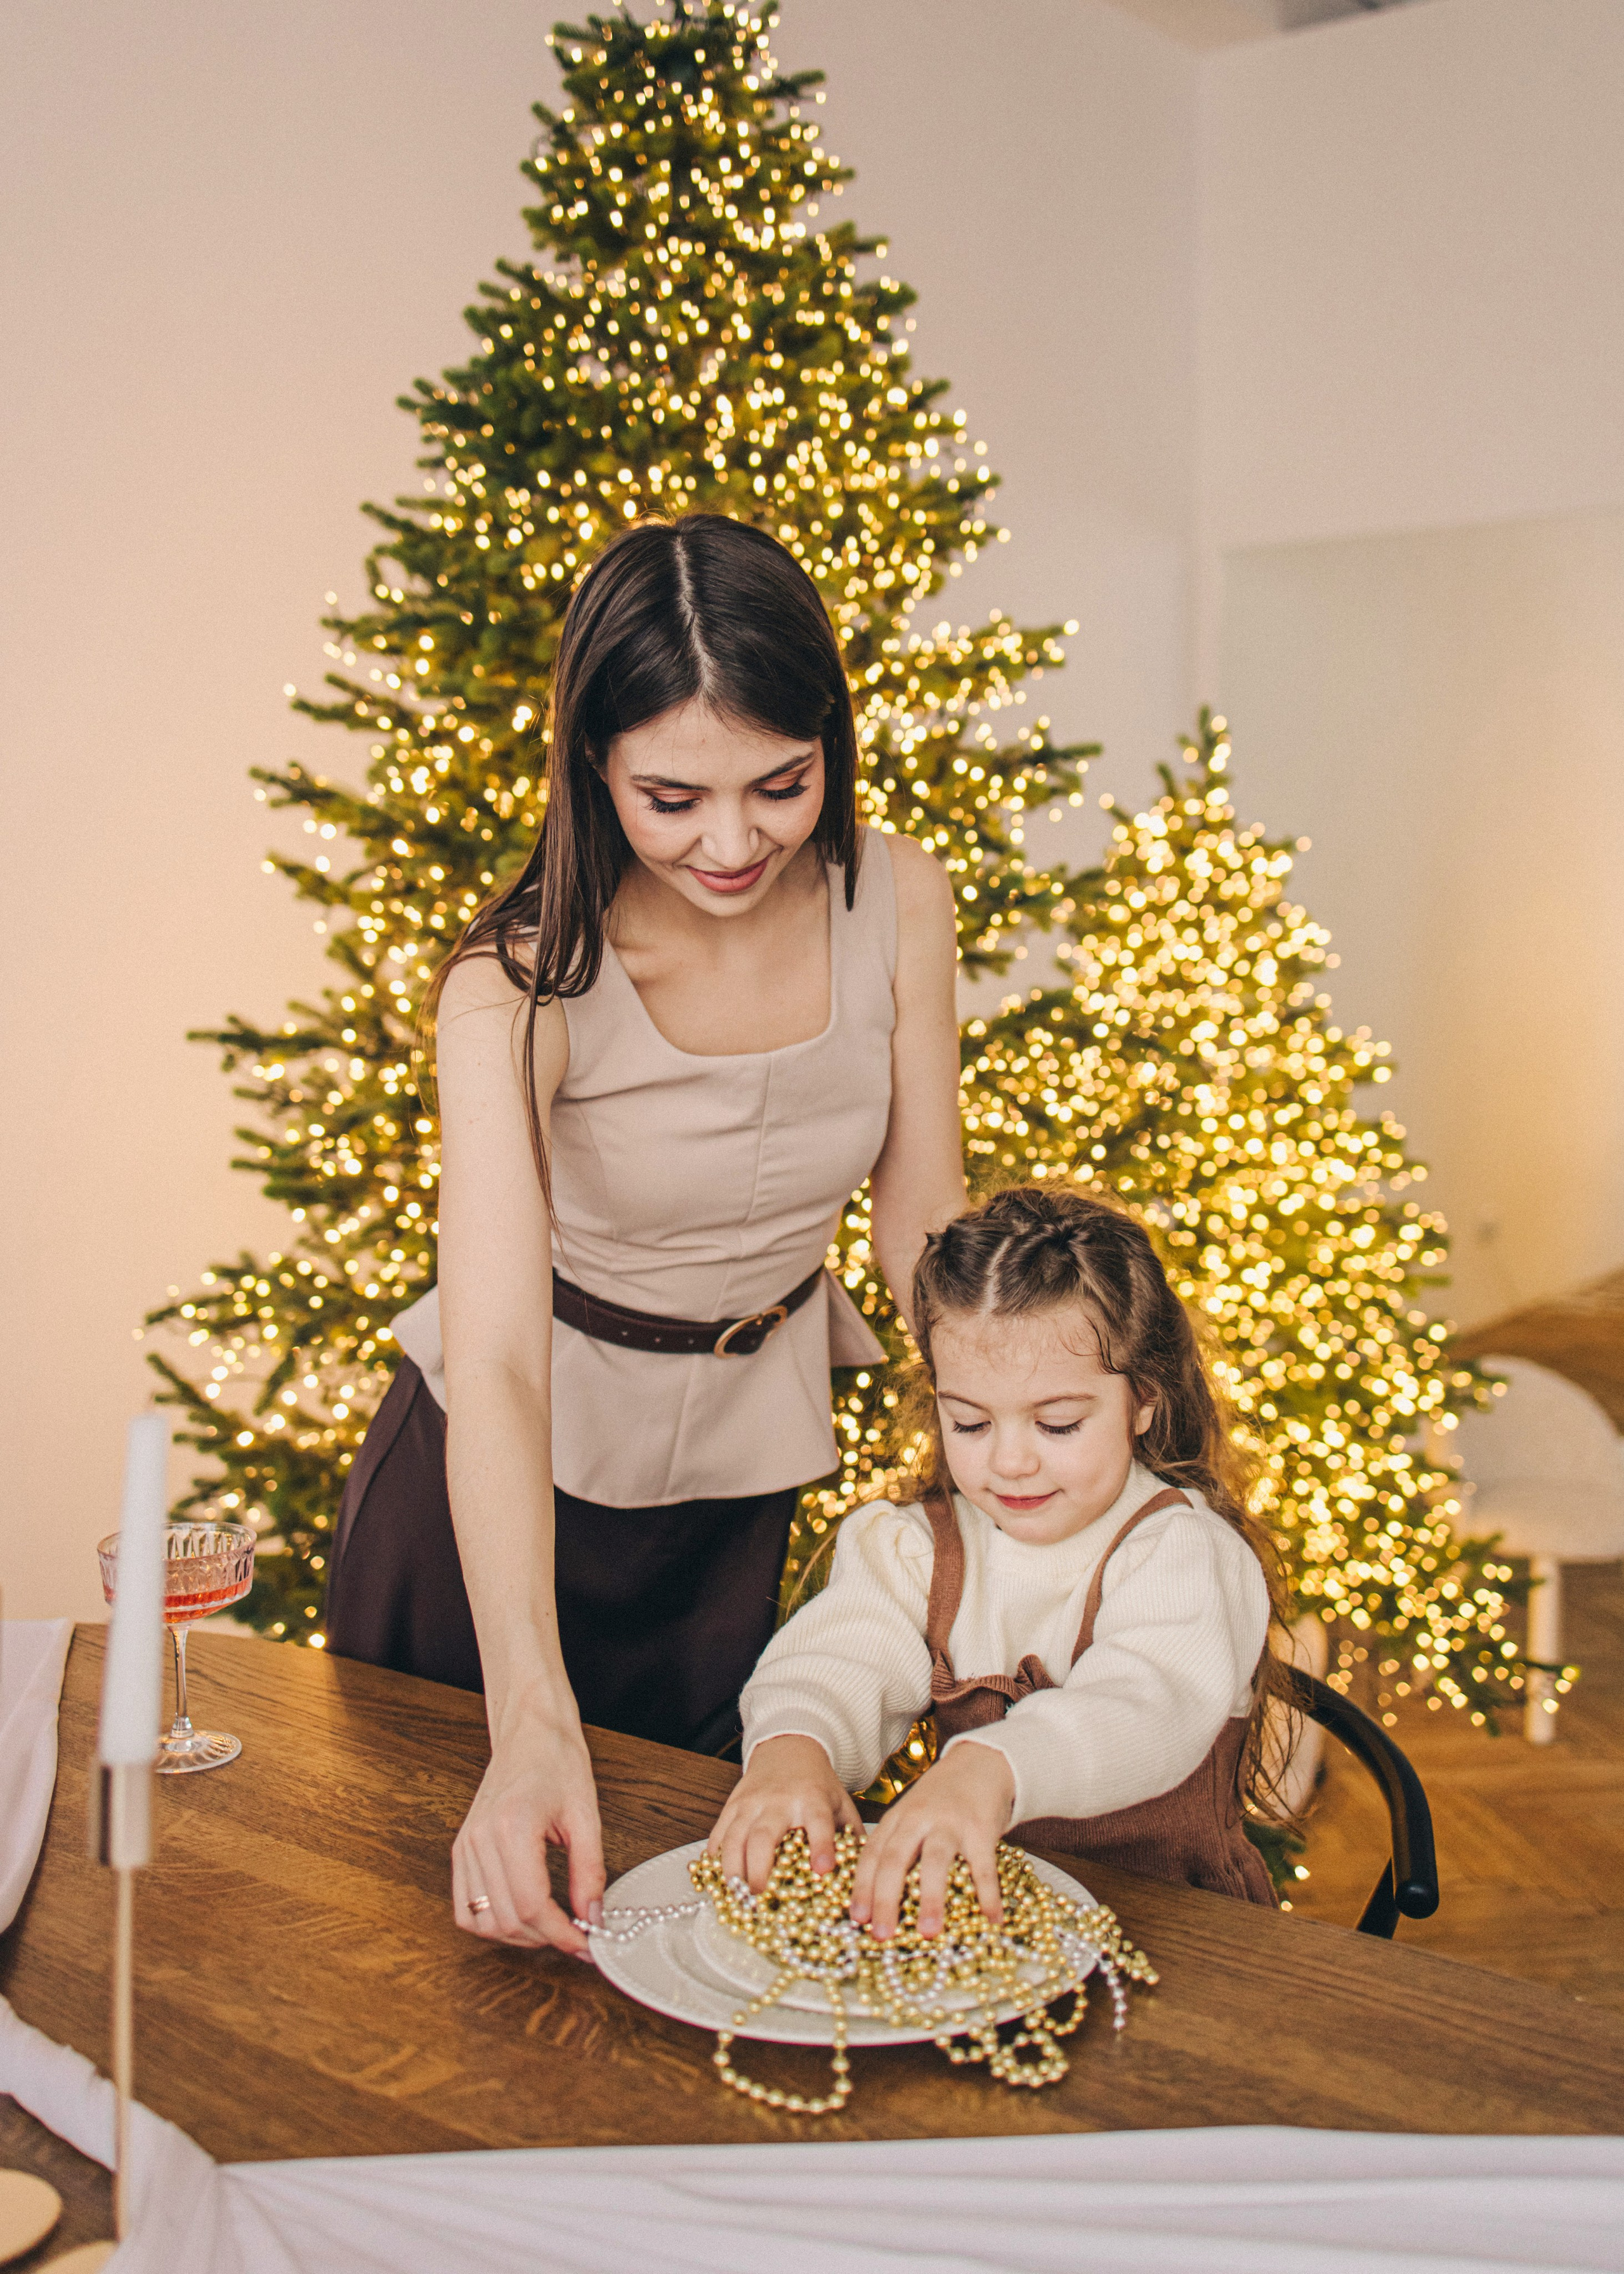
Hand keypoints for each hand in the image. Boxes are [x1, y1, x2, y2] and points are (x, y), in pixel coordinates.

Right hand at [451, 1710, 605, 1955]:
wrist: (529, 1730)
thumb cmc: (557, 1761)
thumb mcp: (586, 1815)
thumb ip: (589, 1871)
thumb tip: (593, 1917)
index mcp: (512, 1827)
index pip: (531, 1906)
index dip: (562, 1935)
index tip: (587, 1944)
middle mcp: (480, 1839)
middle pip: (507, 1920)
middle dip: (546, 1939)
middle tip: (578, 1935)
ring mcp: (465, 1846)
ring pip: (483, 1922)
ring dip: (519, 1936)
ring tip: (551, 1925)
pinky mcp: (461, 1849)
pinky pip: (464, 1908)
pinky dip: (491, 1924)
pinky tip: (520, 1915)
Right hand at [709, 1734, 861, 1890]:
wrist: (788, 1748)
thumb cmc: (818, 1785)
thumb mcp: (841, 1802)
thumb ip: (853, 1835)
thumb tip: (868, 1877)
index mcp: (812, 1799)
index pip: (818, 1822)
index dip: (822, 1845)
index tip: (823, 1870)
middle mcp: (779, 1801)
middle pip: (763, 1836)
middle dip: (758, 1869)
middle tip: (760, 1897)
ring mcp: (751, 1802)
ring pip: (734, 1837)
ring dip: (732, 1869)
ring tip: (736, 1896)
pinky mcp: (732, 1805)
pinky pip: (718, 1833)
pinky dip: (715, 1858)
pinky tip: (717, 1880)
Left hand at [849, 1739, 1013, 1939]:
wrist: (981, 1762)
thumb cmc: (941, 1798)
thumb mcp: (911, 1813)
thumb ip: (896, 1844)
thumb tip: (879, 1898)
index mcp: (897, 1818)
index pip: (872, 1854)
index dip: (862, 1886)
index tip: (857, 1918)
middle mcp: (919, 1819)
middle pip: (895, 1859)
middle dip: (886, 1899)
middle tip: (882, 1935)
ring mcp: (950, 1823)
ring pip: (935, 1862)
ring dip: (931, 1899)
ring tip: (929, 1934)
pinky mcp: (980, 1829)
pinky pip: (983, 1866)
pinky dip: (987, 1894)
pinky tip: (991, 1919)